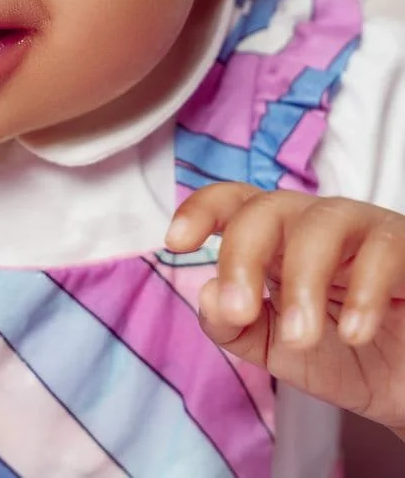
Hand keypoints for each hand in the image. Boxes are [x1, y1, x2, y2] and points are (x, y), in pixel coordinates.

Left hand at [166, 183, 404, 437]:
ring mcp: (365, 231)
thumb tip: (207, 293)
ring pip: (323, 222)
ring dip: (303, 280)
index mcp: (277, 240)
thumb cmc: (345, 355)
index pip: (235, 203)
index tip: (175, 242)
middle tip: (239, 310)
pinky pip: (384, 250)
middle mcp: (317, 224)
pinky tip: (355, 334)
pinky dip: (366, 293)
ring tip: (299, 336)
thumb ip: (234, 327)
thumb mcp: (276, 349)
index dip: (202, 209)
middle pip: (269, 207)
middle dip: (244, 254)